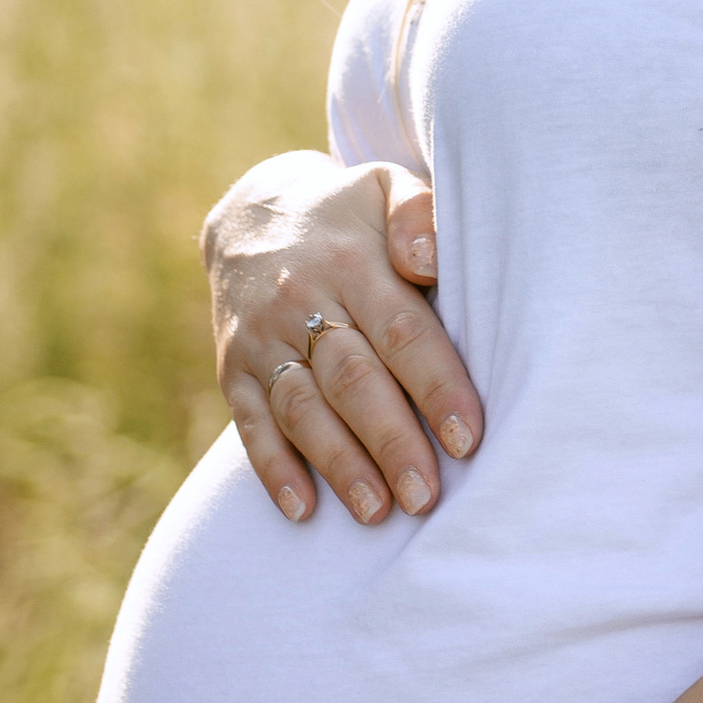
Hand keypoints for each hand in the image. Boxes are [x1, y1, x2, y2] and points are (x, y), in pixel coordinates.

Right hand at [202, 150, 483, 527]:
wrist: (252, 215)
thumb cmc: (350, 216)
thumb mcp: (386, 188)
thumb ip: (418, 212)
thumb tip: (427, 260)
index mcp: (351, 264)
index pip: (400, 331)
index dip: (435, 386)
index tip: (467, 438)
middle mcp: (300, 303)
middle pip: (352, 381)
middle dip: (391, 442)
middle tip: (426, 496)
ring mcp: (261, 341)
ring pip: (302, 410)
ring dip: (339, 465)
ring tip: (378, 513)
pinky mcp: (234, 371)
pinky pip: (251, 425)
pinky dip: (274, 470)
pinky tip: (304, 510)